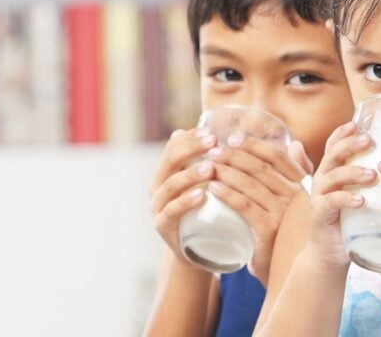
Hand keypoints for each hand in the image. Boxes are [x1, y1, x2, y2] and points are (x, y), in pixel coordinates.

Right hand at [149, 128, 217, 265]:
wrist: (198, 250)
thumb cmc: (207, 210)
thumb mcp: (207, 183)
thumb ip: (210, 160)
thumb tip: (223, 130)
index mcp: (166, 172)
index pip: (173, 146)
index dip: (191, 137)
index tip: (212, 133)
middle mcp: (158, 186)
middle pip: (170, 160)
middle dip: (191, 149)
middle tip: (213, 143)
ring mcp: (158, 207)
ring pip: (170, 185)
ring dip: (190, 174)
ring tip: (211, 167)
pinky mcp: (163, 227)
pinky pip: (171, 212)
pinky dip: (185, 202)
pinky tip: (201, 195)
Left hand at [204, 135, 309, 284]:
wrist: (285, 270)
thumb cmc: (285, 231)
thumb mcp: (293, 200)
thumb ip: (297, 172)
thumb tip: (294, 144)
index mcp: (301, 184)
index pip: (276, 156)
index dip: (253, 144)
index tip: (231, 138)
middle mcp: (295, 196)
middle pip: (260, 167)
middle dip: (233, 156)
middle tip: (212, 151)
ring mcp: (283, 212)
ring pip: (250, 184)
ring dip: (226, 171)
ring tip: (206, 166)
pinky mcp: (269, 229)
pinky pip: (245, 205)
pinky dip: (227, 194)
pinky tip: (212, 187)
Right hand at [306, 122, 376, 268]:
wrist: (331, 253)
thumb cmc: (349, 221)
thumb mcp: (358, 195)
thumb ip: (370, 180)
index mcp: (331, 172)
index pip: (333, 146)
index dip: (342, 133)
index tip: (357, 124)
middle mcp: (322, 180)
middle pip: (333, 155)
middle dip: (350, 145)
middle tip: (369, 141)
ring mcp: (319, 197)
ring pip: (333, 176)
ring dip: (353, 172)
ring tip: (373, 174)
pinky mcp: (320, 215)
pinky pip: (331, 202)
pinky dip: (346, 199)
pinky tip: (361, 200)